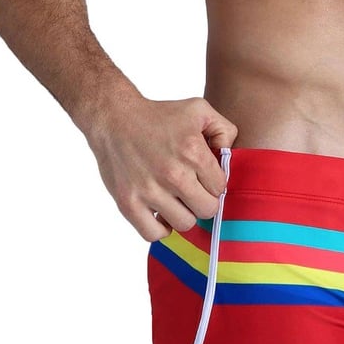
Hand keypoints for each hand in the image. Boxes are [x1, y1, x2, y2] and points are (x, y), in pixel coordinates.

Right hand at [86, 95, 237, 240]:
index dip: (214, 182)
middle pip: (208, 209)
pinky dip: (160, 228)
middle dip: (204, 200)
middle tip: (193, 189)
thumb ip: (224, 130)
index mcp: (193, 152)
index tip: (203, 176)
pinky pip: (153, 234)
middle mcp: (173, 174)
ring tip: (176, 199)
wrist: (114, 119)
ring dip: (184, 213)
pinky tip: (161, 212)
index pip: (220, 187)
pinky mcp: (128, 203)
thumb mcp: (199, 109)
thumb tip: (229, 156)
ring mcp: (149, 191)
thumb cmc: (159, 115)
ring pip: (185, 223)